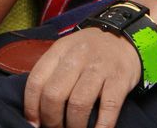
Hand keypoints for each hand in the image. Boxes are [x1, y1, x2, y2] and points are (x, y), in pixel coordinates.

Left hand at [23, 29, 140, 127]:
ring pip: (78, 104)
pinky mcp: (119, 79)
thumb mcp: (67, 51)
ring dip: (73, 125)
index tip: (34, 122)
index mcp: (60, 50)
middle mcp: (77, 57)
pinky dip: (100, 127)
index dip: (31, 106)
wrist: (124, 38)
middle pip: (54, 94)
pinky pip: (107, 108)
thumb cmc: (90, 51)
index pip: (36, 80)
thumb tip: (37, 108)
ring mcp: (99, 67)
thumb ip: (52, 72)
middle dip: (51, 119)